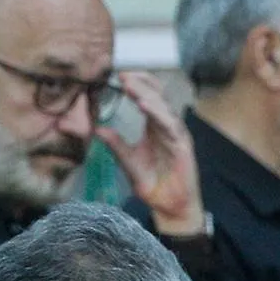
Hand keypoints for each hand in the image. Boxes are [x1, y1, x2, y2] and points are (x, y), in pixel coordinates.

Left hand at [96, 72, 206, 235]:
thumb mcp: (128, 161)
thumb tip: (96, 130)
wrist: (169, 205)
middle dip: (141, 83)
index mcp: (155, 126)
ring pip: (163, 107)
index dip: (136, 85)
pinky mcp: (183, 146)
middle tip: (122, 75)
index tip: (117, 77)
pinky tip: (145, 107)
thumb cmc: (152, 183)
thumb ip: (116, 145)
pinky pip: (170, 125)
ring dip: (147, 95)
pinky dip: (158, 114)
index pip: (149, 97)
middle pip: (157, 96)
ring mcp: (177, 134)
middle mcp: (168, 126)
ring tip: (131, 87)